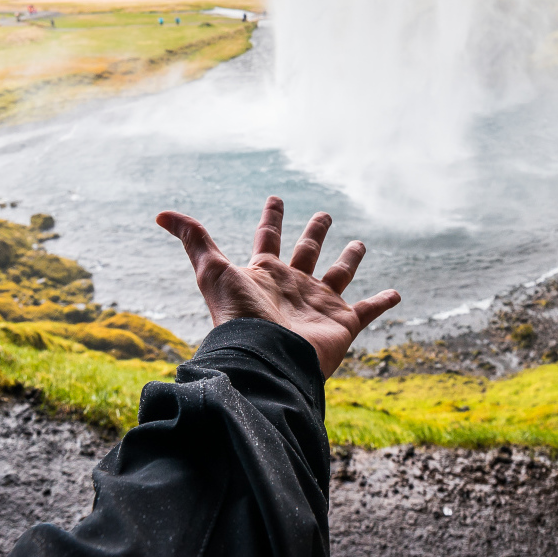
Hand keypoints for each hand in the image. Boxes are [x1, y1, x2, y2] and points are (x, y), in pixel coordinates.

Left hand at [157, 196, 400, 377]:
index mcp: (265, 272)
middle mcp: (293, 285)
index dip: (271, 215)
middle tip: (324, 213)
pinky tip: (396, 293)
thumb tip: (161, 213)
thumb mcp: (213, 270)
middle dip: (315, 232)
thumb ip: (193, 239)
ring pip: (338, 274)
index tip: (276, 198)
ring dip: (349, 259)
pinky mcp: (341, 323)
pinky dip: (382, 302)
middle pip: (306, 251)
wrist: (268, 359)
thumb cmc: (240, 316)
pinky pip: (367, 310)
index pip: (268, 236)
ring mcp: (318, 303)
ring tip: (359, 244)